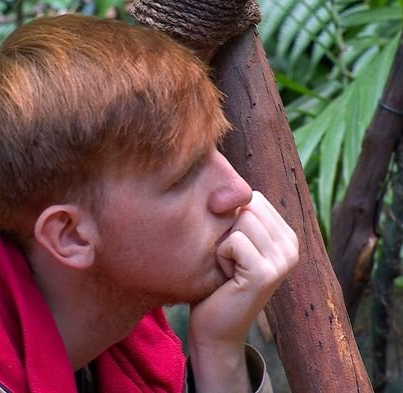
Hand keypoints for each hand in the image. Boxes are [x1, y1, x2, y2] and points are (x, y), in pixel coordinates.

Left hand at [187, 191, 297, 391]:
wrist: (215, 328)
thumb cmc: (215, 280)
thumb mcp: (231, 241)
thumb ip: (240, 214)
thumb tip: (225, 179)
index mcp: (286, 235)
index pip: (254, 196)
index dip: (231, 218)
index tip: (233, 249)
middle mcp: (292, 246)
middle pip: (247, 204)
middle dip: (227, 229)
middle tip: (229, 260)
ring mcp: (283, 260)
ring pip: (241, 218)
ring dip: (222, 243)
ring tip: (229, 268)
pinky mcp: (266, 273)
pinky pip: (233, 240)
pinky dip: (221, 256)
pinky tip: (227, 278)